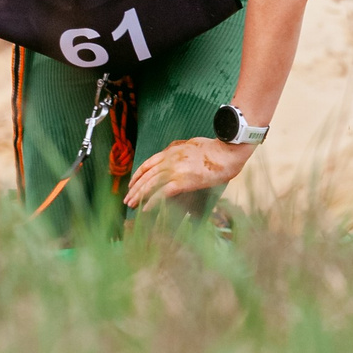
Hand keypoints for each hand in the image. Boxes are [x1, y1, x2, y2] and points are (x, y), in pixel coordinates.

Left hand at [124, 136, 253, 208]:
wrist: (226, 152)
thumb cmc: (213, 148)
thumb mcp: (190, 144)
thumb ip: (178, 149)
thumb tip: (171, 151)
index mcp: (170, 152)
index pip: (147, 164)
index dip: (137, 175)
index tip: (131, 184)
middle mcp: (169, 160)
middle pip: (146, 176)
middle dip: (134, 188)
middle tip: (126, 198)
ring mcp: (175, 171)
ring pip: (150, 185)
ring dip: (139, 196)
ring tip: (131, 205)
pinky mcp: (182, 182)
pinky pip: (162, 193)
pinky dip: (152, 202)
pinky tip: (145, 209)